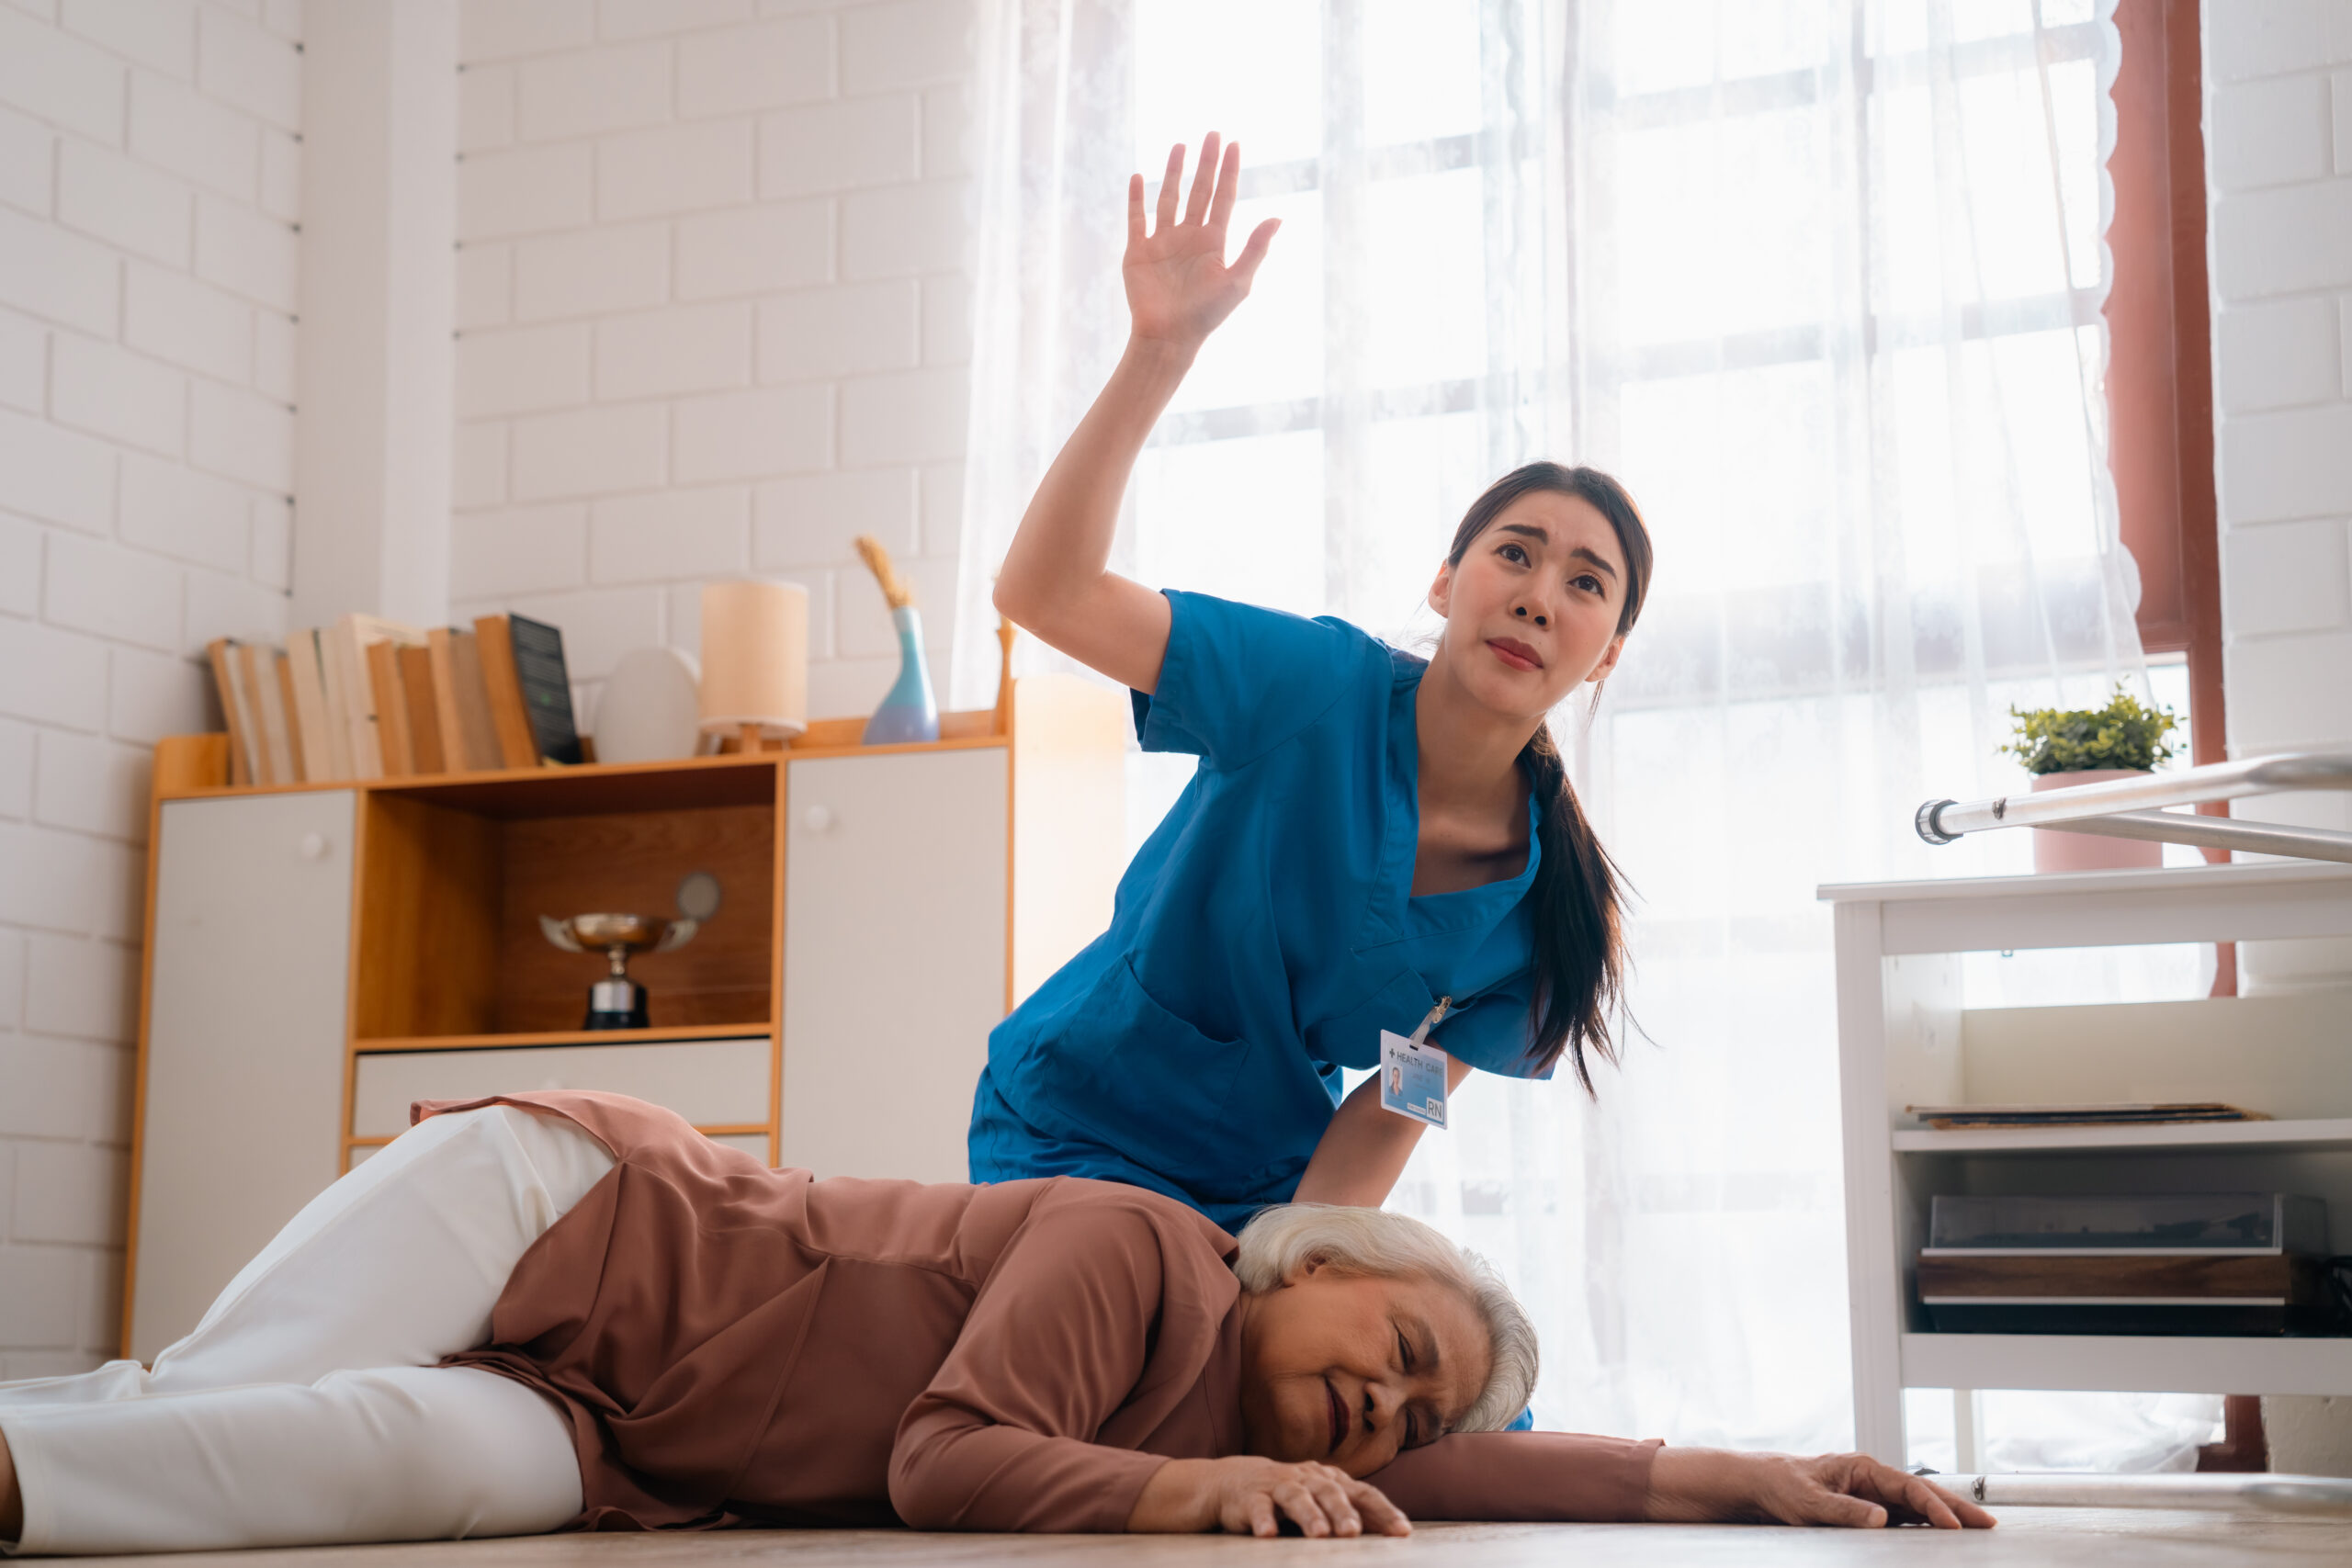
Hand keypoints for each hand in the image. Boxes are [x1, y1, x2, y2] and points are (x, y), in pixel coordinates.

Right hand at [1124, 133, 1279, 353]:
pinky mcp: (1138, 251)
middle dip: (1206, 163)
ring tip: (1180, 146)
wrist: (1169, 337)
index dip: (1229, 171)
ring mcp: (1163, 242)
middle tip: (1212, 133)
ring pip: (1170, 198)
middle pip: (1200, 191)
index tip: (1233, 144)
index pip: (1224, 197)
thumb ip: (1255, 249)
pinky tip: (1140, 177)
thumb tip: (1279, 218)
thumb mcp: (1238, 282)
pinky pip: (1137, 218)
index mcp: (1214, 242)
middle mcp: (1190, 237)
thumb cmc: (1207, 315)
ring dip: (1175, 172)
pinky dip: (1137, 198)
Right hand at [1128, 1455, 1410, 1537]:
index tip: (1402, 1532)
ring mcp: (1276, 1486)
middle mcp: (1305, 1479)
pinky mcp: (1248, 1497)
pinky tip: (1267, 1535)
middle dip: (1343, 1513)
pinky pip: (1256, 1508)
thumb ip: (1350, 1512)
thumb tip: (1396, 1531)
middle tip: (1353, 1532)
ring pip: (1295, 1498)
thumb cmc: (1284, 1496)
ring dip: (1308, 1516)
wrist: (1229, 1483)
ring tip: (1319, 1535)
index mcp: (1327, 1481)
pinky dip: (1261, 1520)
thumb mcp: (1318, 1501)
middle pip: (1329, 1492)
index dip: (1383, 1511)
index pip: (1362, 1494)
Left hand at [1645, 1447, 1995, 1529]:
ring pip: (1917, 1505)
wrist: (1758, 1485)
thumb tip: (1880, 1518)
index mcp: (1862, 1468)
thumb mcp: (1809, 1501)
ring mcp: (1870, 1493)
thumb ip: (1844, 1511)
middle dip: (1956, 1508)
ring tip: (1976, 1529)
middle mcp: (1871, 1478)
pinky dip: (1925, 1524)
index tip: (1955, 1528)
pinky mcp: (1865, 1508)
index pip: (1909, 1488)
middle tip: (1988, 1524)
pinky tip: (1940, 1535)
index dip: (1935, 1508)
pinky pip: (1903, 1516)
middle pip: (1922, 1493)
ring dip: (1946, 1516)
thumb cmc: (1780, 1486)